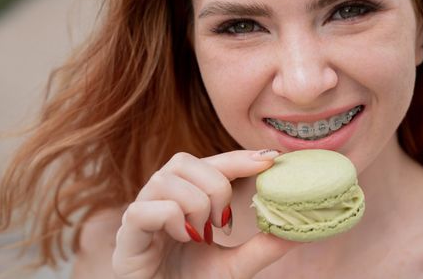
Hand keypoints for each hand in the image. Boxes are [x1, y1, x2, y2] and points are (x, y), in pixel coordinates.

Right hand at [112, 150, 298, 278]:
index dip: (237, 158)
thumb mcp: (235, 265)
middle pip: (183, 161)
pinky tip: (183, 238)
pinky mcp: (127, 234)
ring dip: (194, 204)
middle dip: (215, 186)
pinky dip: (170, 220)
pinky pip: (144, 209)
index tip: (270, 159)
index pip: (209, 163)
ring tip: (202, 233)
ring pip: (164, 180)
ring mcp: (141, 212)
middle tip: (224, 220)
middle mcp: (160, 197)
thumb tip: (295, 230)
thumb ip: (261, 248)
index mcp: (183, 196)